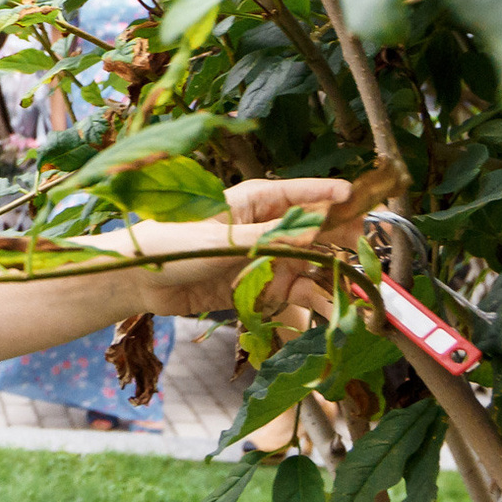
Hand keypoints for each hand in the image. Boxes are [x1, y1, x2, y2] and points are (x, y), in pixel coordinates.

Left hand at [100, 178, 359, 320]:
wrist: (137, 283)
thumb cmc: (170, 244)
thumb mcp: (221, 239)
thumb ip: (271, 238)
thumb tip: (317, 230)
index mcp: (257, 200)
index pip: (308, 193)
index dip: (338, 198)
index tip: (364, 202)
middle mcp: (269, 227)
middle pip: (319, 230)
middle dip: (344, 240)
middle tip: (363, 255)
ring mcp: (267, 258)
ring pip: (313, 264)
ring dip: (334, 276)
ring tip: (360, 291)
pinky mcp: (261, 287)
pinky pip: (296, 292)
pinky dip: (315, 300)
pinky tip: (333, 308)